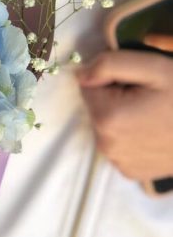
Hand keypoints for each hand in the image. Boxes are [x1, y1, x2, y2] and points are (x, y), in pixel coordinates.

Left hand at [77, 50, 172, 180]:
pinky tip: (156, 133)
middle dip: (117, 98)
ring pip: (108, 127)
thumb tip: (81, 73)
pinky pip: (120, 146)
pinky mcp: (130, 172)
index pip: (88, 86)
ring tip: (156, 116)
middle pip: (97, 108)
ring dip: (124, 118)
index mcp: (107, 117)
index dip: (112, 79)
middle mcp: (106, 144)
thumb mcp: (155, 68)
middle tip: (151, 98)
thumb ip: (111, 65)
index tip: (138, 83)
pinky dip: (132, 138)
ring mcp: (118, 161)